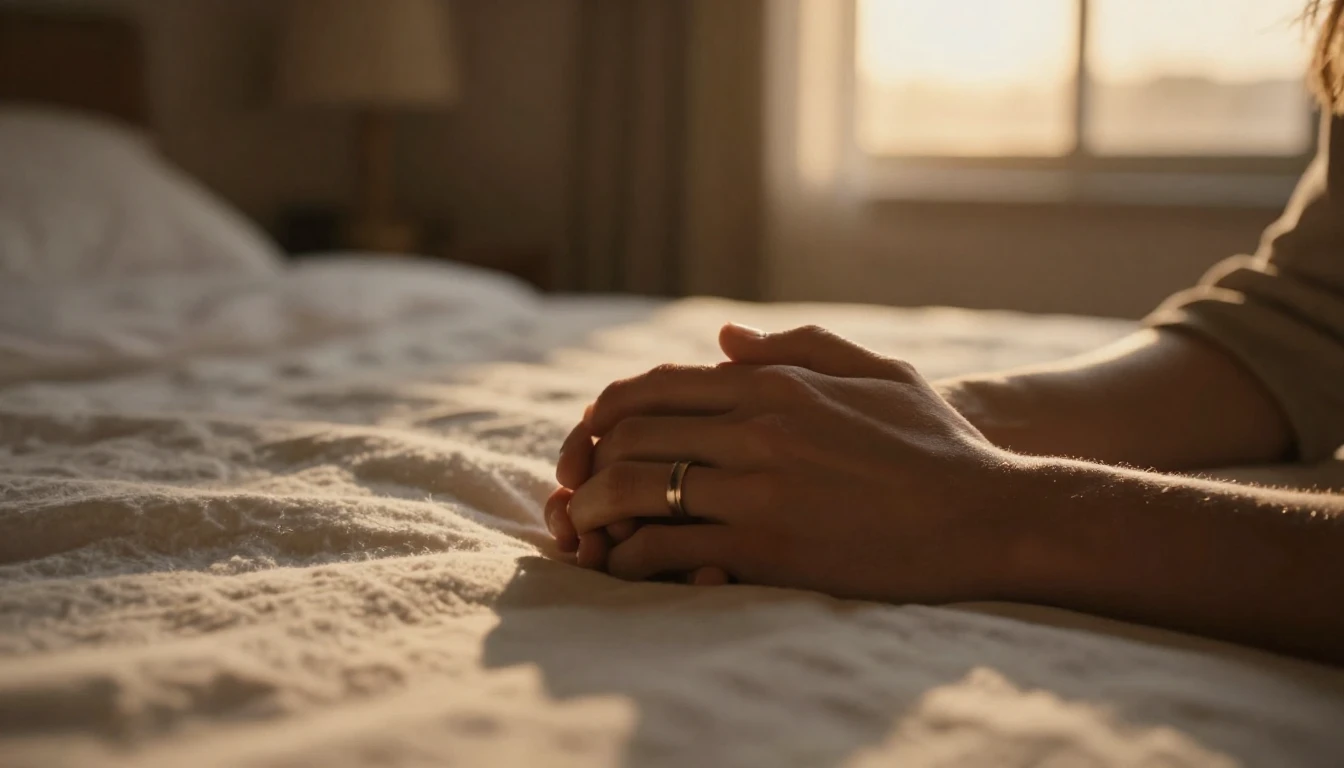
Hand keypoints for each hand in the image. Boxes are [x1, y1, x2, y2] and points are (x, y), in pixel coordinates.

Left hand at [551, 324, 1025, 601]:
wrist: (991, 516)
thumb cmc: (938, 444)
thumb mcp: (879, 371)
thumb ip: (798, 347)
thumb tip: (722, 338)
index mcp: (776, 384)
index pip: (653, 386)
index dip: (603, 413)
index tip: (591, 439)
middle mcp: (758, 428)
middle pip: (633, 434)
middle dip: (587, 461)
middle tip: (576, 487)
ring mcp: (760, 489)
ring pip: (640, 489)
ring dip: (596, 509)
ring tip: (587, 526)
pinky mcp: (769, 549)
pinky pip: (670, 550)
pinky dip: (632, 557)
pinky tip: (627, 564)